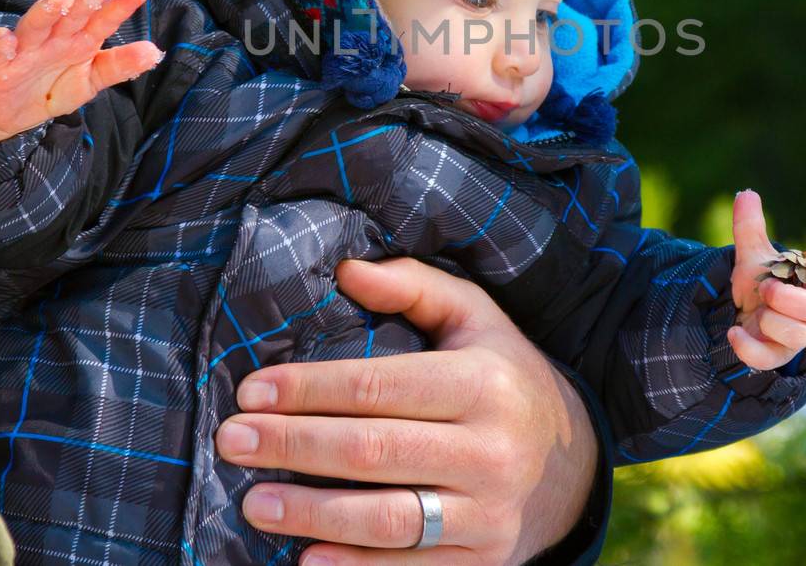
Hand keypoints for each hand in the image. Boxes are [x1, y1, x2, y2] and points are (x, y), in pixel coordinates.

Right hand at [0, 0, 160, 145]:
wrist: (13, 113)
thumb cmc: (55, 87)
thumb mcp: (91, 80)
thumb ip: (119, 65)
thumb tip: (155, 51)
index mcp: (80, 40)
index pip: (103, 19)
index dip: (121, 5)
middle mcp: (55, 38)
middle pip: (72, 13)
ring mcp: (26, 48)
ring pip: (36, 25)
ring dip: (48, 10)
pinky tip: (4, 38)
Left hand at [215, 258, 598, 564]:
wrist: (573, 463)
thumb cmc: (502, 374)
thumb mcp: (474, 317)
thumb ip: (412, 286)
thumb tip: (345, 270)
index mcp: (483, 382)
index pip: (380, 386)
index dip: (309, 389)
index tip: (251, 392)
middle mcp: (491, 450)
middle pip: (373, 451)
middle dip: (293, 446)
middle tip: (231, 441)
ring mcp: (489, 513)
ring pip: (387, 519)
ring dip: (311, 513)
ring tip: (254, 502)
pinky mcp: (483, 560)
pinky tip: (305, 559)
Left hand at [728, 189, 805, 369]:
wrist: (738, 315)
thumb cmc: (758, 284)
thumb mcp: (753, 256)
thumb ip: (750, 227)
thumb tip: (746, 193)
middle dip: (786, 296)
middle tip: (765, 289)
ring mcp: (797, 335)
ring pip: (799, 334)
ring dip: (770, 320)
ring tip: (755, 311)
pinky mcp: (777, 355)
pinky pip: (770, 358)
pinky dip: (748, 346)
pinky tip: (733, 332)